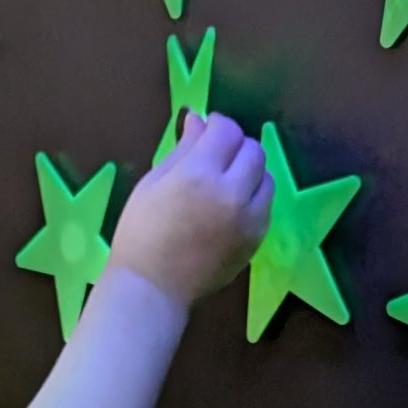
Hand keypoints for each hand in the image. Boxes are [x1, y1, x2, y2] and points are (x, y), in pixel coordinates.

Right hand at [107, 112, 272, 309]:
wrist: (152, 287)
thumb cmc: (141, 233)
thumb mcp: (152, 183)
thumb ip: (182, 149)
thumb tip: (199, 120)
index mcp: (199, 175)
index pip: (227, 131)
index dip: (218, 124)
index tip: (208, 128)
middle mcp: (231, 193)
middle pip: (253, 150)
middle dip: (236, 145)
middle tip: (216, 154)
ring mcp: (249, 218)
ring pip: (266, 176)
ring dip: (249, 170)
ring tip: (226, 181)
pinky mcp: (257, 238)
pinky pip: (266, 204)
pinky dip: (253, 196)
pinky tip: (231, 205)